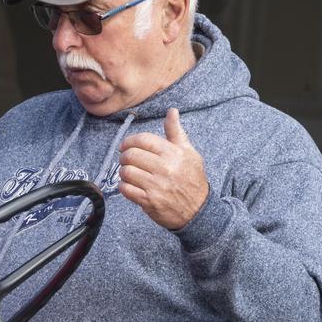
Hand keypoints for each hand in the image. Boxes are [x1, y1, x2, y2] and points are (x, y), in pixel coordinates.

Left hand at [118, 108, 208, 229]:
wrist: (198, 210)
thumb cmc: (193, 180)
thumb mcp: (189, 153)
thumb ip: (176, 132)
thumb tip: (172, 111)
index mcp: (173, 154)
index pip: (143, 140)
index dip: (130, 141)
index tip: (126, 145)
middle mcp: (165, 168)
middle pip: (131, 155)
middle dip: (124, 156)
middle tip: (126, 159)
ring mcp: (156, 186)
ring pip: (126, 172)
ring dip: (123, 171)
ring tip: (129, 172)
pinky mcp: (149, 201)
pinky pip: (126, 189)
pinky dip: (124, 186)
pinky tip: (131, 185)